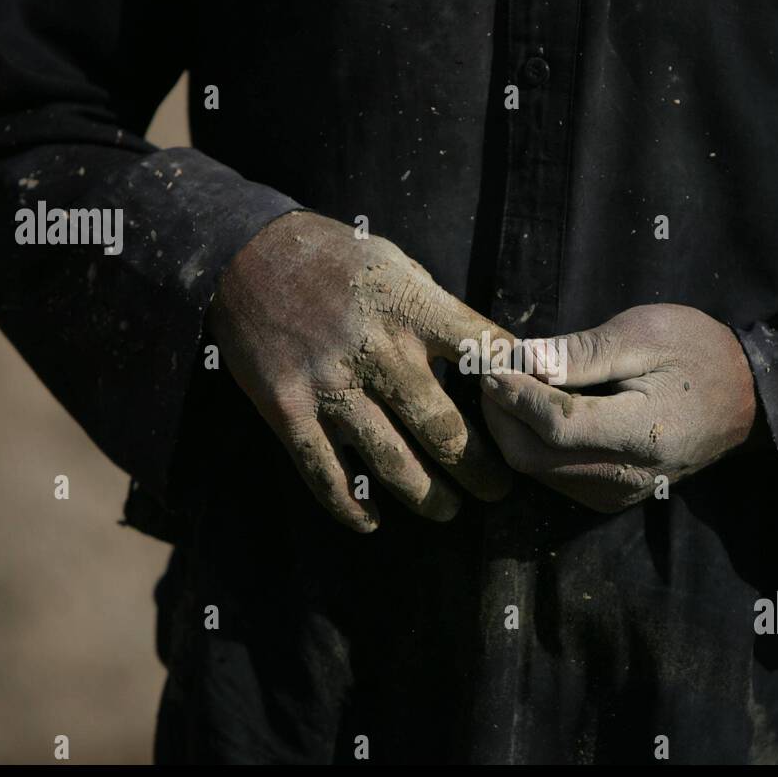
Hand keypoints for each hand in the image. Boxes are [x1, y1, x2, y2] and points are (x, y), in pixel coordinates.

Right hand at [209, 210, 512, 531]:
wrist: (246, 255)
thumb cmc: (337, 261)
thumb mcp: (398, 267)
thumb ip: (439, 314)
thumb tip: (494, 360)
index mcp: (410, 308)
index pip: (482, 354)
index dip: (515, 389)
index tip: (531, 416)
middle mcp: (375, 350)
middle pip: (442, 427)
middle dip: (479, 468)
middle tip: (499, 489)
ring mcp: (329, 384)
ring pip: (390, 461)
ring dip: (427, 497)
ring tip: (449, 510)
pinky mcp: (287, 409)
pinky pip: (324, 472)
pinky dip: (350, 505)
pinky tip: (371, 522)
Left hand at [480, 304, 756, 512]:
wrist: (745, 399)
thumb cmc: (697, 353)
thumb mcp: (644, 333)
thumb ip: (582, 353)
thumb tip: (523, 359)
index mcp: (641, 432)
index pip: (555, 424)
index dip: (514, 395)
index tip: (490, 364)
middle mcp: (627, 475)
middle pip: (533, 457)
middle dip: (501, 416)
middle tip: (492, 375)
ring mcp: (619, 493)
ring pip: (537, 472)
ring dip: (513, 431)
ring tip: (510, 388)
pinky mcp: (613, 497)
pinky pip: (554, 478)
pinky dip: (534, 446)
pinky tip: (536, 412)